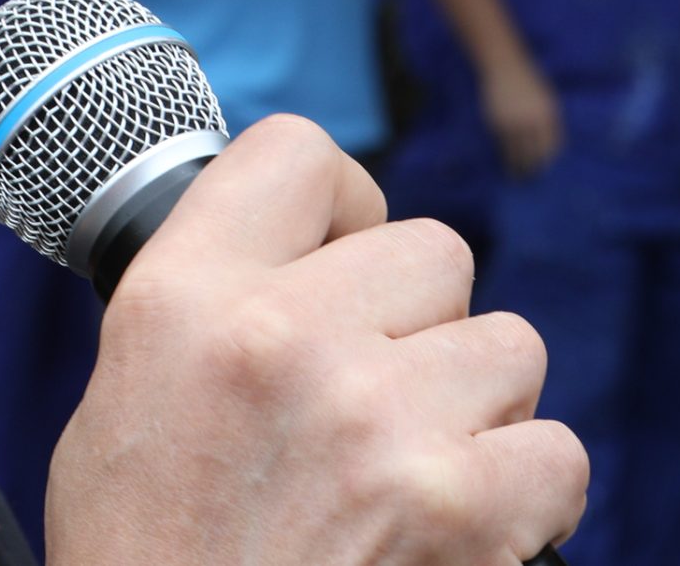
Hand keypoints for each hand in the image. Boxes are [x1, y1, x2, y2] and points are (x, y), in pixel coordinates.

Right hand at [46, 117, 585, 565]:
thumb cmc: (148, 554)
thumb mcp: (123, 393)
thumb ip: (210, 299)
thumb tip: (304, 246)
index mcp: (184, 296)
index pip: (301, 155)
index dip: (339, 207)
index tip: (335, 259)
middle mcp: (280, 335)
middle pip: (434, 251)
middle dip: (419, 323)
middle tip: (371, 398)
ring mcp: (376, 418)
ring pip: (508, 347)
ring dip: (476, 409)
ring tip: (410, 470)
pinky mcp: (457, 508)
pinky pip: (556, 451)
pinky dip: (524, 497)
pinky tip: (459, 527)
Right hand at [478, 53, 562, 176]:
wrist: (504, 65)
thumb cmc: (529, 81)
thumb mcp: (547, 98)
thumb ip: (550, 120)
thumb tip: (552, 145)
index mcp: (547, 115)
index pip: (551, 146)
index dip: (549, 161)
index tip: (547, 170)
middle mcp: (531, 121)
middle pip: (534, 154)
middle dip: (534, 169)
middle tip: (532, 179)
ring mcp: (512, 123)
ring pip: (516, 154)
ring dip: (517, 167)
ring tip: (518, 177)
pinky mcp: (496, 123)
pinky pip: (502, 145)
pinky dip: (504, 155)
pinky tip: (505, 161)